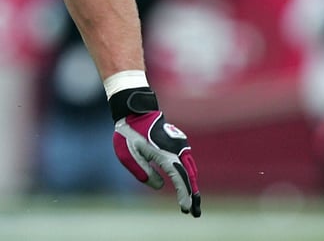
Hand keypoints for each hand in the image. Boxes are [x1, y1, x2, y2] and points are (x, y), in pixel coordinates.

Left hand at [111, 87, 200, 216]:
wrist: (135, 110)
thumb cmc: (129, 132)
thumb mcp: (129, 155)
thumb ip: (144, 172)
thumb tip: (160, 185)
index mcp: (164, 154)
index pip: (178, 178)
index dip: (183, 194)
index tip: (185, 209)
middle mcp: (176, 149)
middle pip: (189, 176)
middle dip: (192, 195)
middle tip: (195, 213)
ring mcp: (179, 144)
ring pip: (190, 169)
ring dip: (192, 186)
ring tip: (192, 203)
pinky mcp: (177, 142)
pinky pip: (187, 162)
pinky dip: (188, 175)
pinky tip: (186, 185)